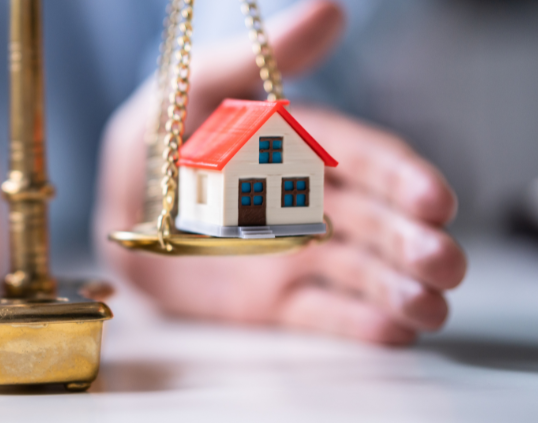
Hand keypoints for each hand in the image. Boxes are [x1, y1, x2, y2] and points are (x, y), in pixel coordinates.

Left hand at [96, 0, 465, 344]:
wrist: (116, 210)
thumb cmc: (158, 137)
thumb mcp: (198, 87)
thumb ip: (260, 58)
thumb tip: (329, 11)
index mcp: (305, 149)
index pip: (368, 162)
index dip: (403, 180)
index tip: (434, 200)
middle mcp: (312, 204)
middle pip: (376, 223)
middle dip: (414, 243)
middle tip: (444, 262)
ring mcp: (296, 256)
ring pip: (360, 273)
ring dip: (400, 290)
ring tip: (432, 308)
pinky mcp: (273, 304)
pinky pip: (320, 315)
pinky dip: (358, 325)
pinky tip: (392, 332)